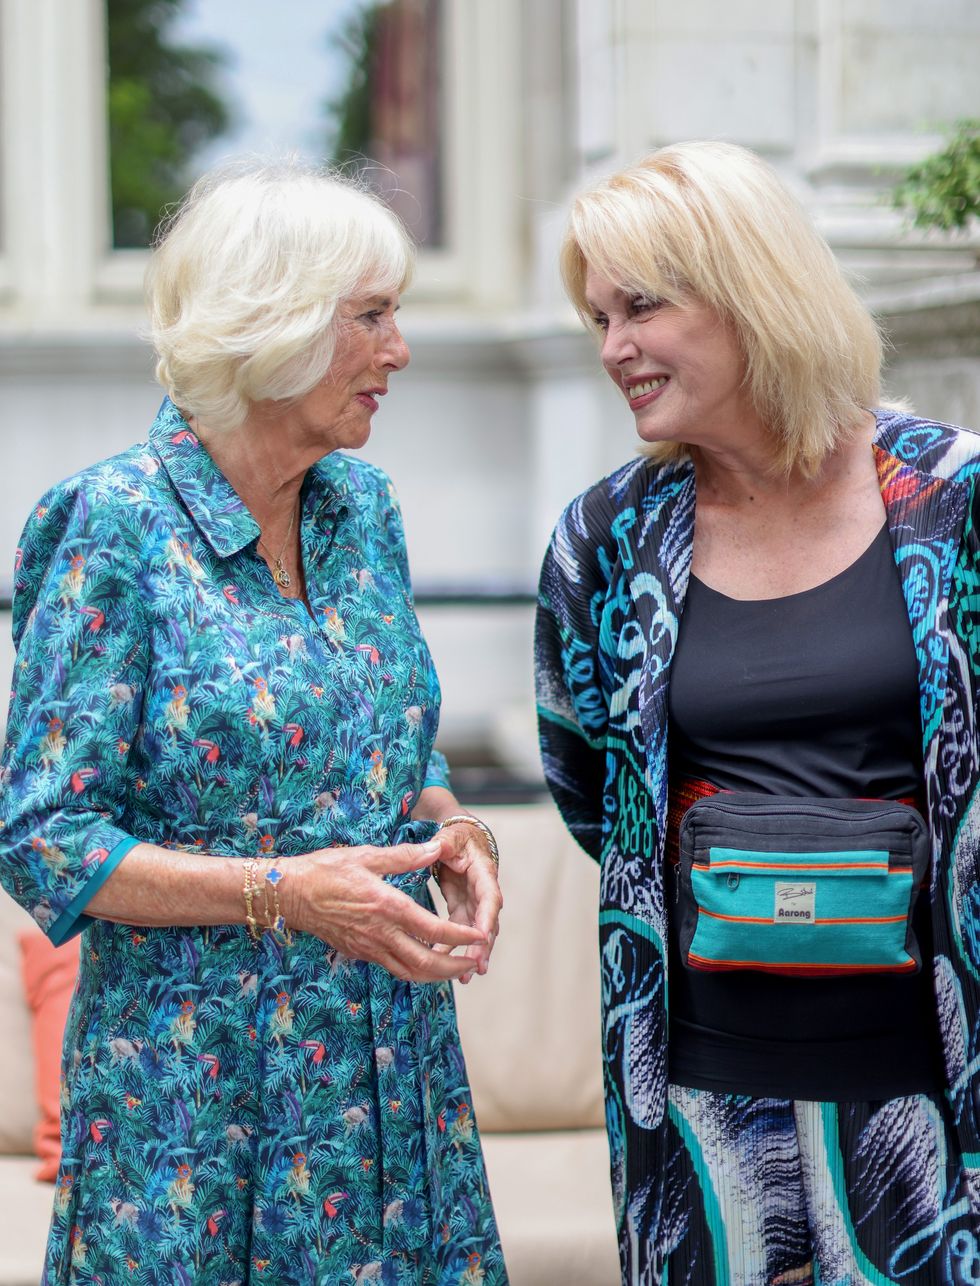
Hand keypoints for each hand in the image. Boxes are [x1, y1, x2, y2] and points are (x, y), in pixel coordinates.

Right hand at [284, 840, 485, 982]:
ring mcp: (368, 947)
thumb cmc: (326, 869)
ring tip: (457, 969)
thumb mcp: (367, 855)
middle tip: (474, 961)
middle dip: (454, 966)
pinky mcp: (359, 952)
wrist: (289, 893)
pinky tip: (425, 965)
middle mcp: (380, 933)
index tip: (480, 936)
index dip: (460, 936)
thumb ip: (404, 856)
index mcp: (387, 906)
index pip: (433, 929)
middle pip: (425, 962)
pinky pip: (393, 969)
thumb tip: (435, 848)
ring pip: (409, 972)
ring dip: (437, 976)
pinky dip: (414, 971)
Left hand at [429, 822, 502, 982]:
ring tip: (464, 977)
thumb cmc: (457, 837)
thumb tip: (438, 846)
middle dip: (483, 946)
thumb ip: (444, 843)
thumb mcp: (451, 837)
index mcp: (483, 873)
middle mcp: (483, 892)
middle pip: (487, 923)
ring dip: (471, 955)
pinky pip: (460, 933)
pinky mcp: (463, 909)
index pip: (490, 898)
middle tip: (476, 967)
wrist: (460, 839)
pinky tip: (445, 966)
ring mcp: (474, 903)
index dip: (487, 918)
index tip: (482, 936)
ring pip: (476, 933)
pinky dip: (455, 949)